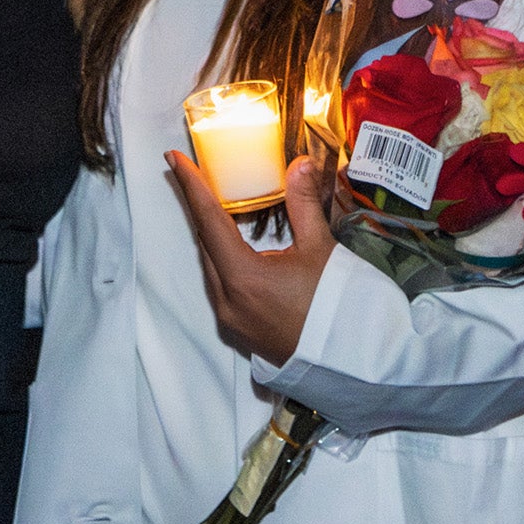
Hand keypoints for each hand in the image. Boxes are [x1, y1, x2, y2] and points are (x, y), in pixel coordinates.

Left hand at [165, 152, 336, 365]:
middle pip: (204, 243)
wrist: (350, 364)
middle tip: (192, 174)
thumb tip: (300, 163)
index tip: (173, 159)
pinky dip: (221, 259)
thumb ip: (304, 204)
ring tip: (211, 204)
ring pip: (210, 266)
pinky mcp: (238, 330)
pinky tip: (230, 245)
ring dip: (210, 234)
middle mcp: (227, 301)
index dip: (190, 186)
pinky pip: (219, 285)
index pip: (208, 220)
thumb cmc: (338, 309)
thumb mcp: (321, 251)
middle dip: (197, 207)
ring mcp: (230, 320)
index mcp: (243, 278)